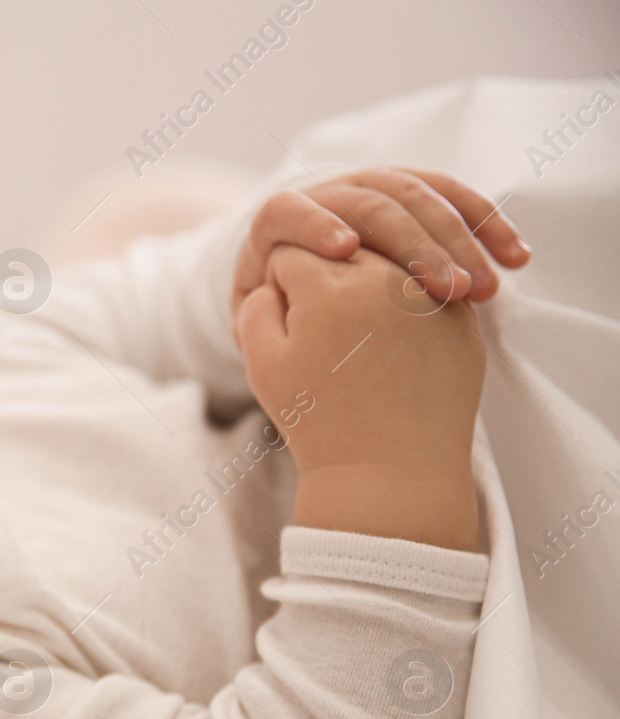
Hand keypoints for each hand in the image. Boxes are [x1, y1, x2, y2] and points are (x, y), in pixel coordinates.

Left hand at [231, 167, 531, 344]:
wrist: (300, 281)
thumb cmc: (277, 310)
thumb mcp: (256, 314)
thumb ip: (258, 310)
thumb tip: (267, 307)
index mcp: (279, 222)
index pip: (289, 210)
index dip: (313, 224)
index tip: (344, 251)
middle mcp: (327, 195)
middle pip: (370, 202)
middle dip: (413, 244)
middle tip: (450, 291)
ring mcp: (372, 188)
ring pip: (417, 194)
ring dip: (458, 238)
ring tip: (486, 289)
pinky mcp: (411, 193)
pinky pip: (453, 196)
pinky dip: (486, 223)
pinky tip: (516, 257)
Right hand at [236, 245, 485, 549]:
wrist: (390, 474)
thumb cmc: (320, 422)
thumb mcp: (262, 363)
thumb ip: (256, 304)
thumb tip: (278, 279)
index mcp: (329, 284)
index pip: (291, 248)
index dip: (281, 285)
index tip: (289, 323)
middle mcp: (385, 278)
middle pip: (344, 244)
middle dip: (326, 277)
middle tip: (323, 334)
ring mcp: (429, 296)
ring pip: (389, 260)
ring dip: (369, 286)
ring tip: (359, 341)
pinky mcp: (461, 321)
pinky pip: (426, 290)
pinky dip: (406, 309)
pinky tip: (392, 352)